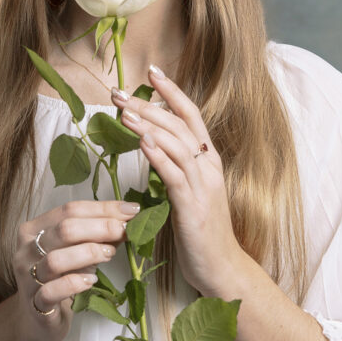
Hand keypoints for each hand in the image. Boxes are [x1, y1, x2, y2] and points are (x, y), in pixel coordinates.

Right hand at [15, 200, 138, 340]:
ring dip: (89, 253)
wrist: (38, 320)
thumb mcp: (79, 252)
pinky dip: (75, 283)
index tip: (131, 210)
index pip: (69, 210)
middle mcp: (26, 250)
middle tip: (124, 231)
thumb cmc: (61, 279)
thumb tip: (129, 217)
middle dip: (101, 227)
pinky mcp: (35, 304)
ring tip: (109, 254)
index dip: (103, 208)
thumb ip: (98, 235)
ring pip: (57, 259)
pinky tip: (91, 280)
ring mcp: (28, 277)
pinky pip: (52, 291)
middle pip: (64, 230)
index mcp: (34, 229)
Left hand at [111, 67, 243, 296]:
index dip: (172, 91)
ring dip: (149, 124)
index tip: (152, 71)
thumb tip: (151, 144)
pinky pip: (175, 175)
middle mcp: (209, 167)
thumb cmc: (202, 233)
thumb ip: (175, 167)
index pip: (191, 115)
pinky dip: (158, 155)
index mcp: (208, 161)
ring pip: (176, 145)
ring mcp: (203, 186)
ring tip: (123, 111)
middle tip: (118, 92)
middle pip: (179, 124)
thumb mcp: (190, 192)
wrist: (223, 269)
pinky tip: (141, 142)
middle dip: (148, 104)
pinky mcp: (193, 207)